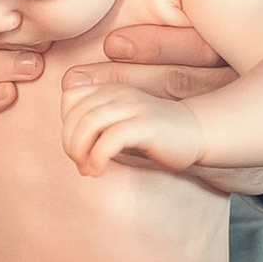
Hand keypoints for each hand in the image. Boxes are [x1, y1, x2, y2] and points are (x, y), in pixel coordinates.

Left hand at [62, 75, 202, 177]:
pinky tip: (99, 170)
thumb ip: (98, 126)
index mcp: (111, 91)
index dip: (66, 125)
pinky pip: (110, 139)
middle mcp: (119, 95)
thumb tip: (71, 147)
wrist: (197, 132)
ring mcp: (133, 108)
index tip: (78, 147)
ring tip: (88, 168)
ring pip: (88, 123)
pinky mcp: (145, 125)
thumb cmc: (155, 135)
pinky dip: (97, 157)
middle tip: (81, 164)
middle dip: (70, 144)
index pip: (70, 98)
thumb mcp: (121, 124)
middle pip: (75, 115)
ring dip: (80, 151)